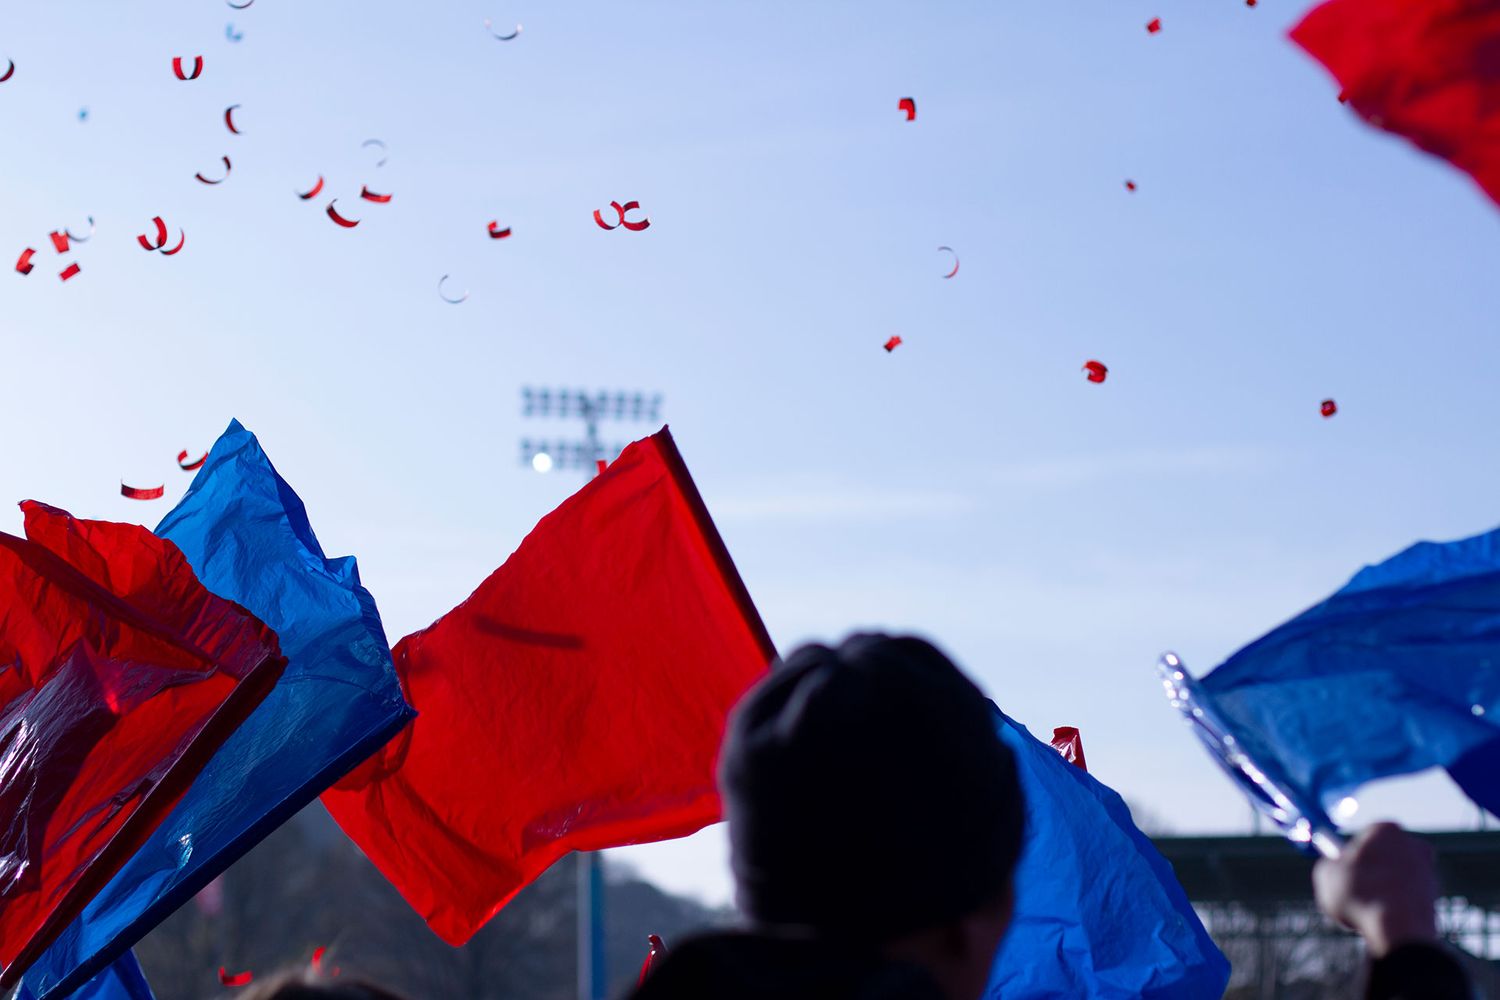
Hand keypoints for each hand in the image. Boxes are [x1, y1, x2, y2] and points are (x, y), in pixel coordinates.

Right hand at [1313, 822, 1438, 957]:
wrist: (1400, 929)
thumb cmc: (1361, 895)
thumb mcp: (1326, 874)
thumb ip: (1329, 864)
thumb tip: (1334, 868)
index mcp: (1386, 830)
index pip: (1363, 837)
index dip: (1349, 856)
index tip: (1341, 872)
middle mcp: (1413, 844)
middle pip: (1383, 855)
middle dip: (1369, 871)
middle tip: (1352, 890)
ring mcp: (1428, 871)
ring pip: (1395, 878)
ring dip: (1382, 890)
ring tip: (1367, 908)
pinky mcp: (1435, 897)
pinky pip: (1405, 897)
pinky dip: (1395, 906)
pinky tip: (1384, 918)